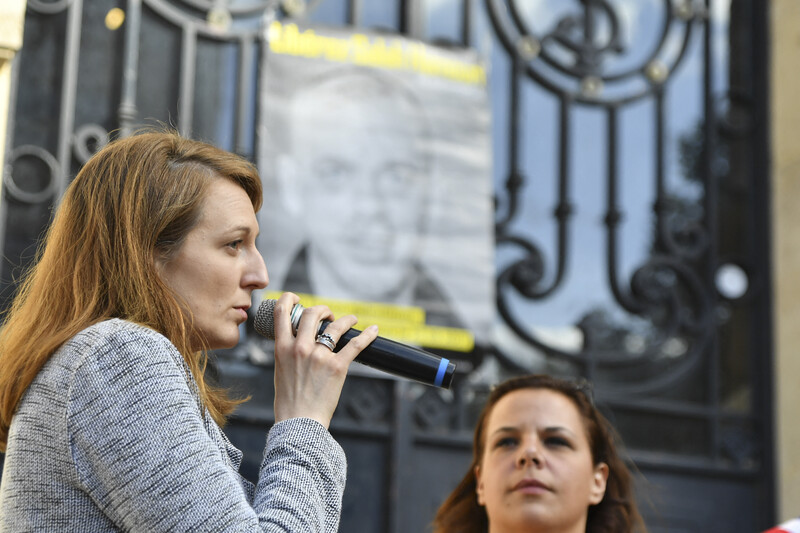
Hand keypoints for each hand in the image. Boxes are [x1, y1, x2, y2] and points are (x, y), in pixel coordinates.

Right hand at [271, 292, 378, 428]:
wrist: (299, 423)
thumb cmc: (289, 401)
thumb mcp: (280, 370)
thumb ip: (288, 353)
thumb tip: (299, 342)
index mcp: (282, 348)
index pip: (281, 312)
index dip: (290, 299)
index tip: (298, 299)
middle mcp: (300, 348)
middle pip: (313, 313)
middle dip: (323, 310)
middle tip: (329, 316)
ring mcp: (319, 356)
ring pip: (336, 326)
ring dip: (345, 320)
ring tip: (351, 320)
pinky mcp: (337, 367)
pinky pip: (356, 345)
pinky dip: (368, 336)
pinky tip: (374, 331)